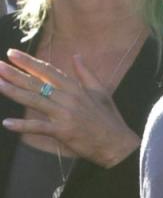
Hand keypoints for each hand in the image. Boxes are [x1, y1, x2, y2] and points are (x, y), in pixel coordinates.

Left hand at [0, 49, 139, 167]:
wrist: (117, 144)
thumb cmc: (110, 120)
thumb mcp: (101, 92)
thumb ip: (86, 73)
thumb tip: (77, 56)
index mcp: (76, 88)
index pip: (48, 71)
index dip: (29, 62)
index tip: (12, 54)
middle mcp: (69, 98)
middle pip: (37, 83)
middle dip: (15, 74)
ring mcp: (65, 115)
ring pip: (35, 101)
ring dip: (14, 92)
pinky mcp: (63, 131)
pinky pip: (39, 127)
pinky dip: (23, 126)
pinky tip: (7, 123)